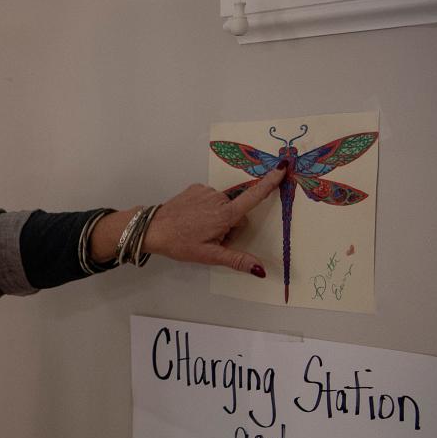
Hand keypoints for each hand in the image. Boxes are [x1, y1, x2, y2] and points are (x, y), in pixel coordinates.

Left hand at [141, 164, 285, 275]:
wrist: (153, 229)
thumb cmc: (180, 243)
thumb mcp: (209, 256)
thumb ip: (237, 260)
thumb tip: (261, 269)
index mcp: (225, 215)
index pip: (254, 197)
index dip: (270, 183)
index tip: (283, 168)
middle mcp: (218, 199)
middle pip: (237, 212)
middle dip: (230, 225)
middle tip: (211, 238)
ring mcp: (206, 191)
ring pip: (224, 206)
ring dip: (217, 217)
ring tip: (199, 229)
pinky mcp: (196, 188)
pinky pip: (210, 199)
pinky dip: (206, 209)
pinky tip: (193, 218)